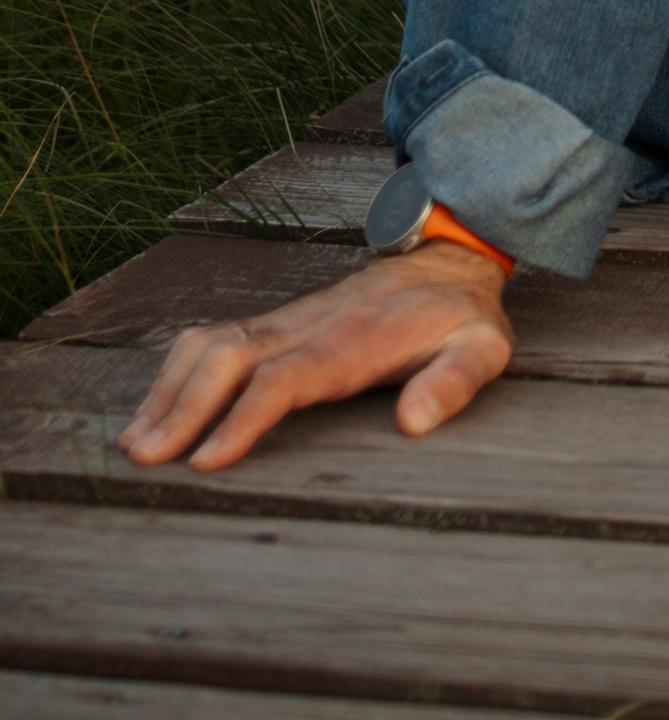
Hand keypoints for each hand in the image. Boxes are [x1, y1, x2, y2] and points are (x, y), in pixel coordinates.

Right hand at [116, 242, 514, 474]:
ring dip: (170, 388)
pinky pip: (215, 336)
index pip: (285, 379)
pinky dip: (177, 368)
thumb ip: (454, 383)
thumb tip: (414, 424)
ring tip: (135, 441)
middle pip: (230, 358)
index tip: (207, 459)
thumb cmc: (462, 317)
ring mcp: (287, 320)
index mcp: (352, 342)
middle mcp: (308, 327)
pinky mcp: (276, 321)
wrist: (447, 260)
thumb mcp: (482, 348)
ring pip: (212, 342)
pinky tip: (156, 405)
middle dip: (183, 406)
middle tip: (144, 458)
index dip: (244, 417)